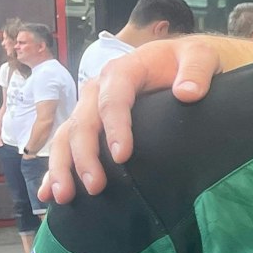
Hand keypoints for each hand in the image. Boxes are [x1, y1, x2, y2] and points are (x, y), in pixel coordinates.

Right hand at [42, 37, 226, 204]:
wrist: (182, 60)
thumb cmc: (191, 59)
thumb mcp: (201, 56)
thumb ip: (197, 71)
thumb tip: (187, 92)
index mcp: (123, 71)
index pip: (113, 99)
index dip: (115, 127)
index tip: (122, 155)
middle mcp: (99, 89)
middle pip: (84, 122)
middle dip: (85, 156)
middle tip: (95, 186)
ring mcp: (91, 107)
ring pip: (68, 136)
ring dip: (63, 166)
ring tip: (65, 196)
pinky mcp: (91, 123)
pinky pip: (67, 144)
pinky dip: (58, 168)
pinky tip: (51, 192)